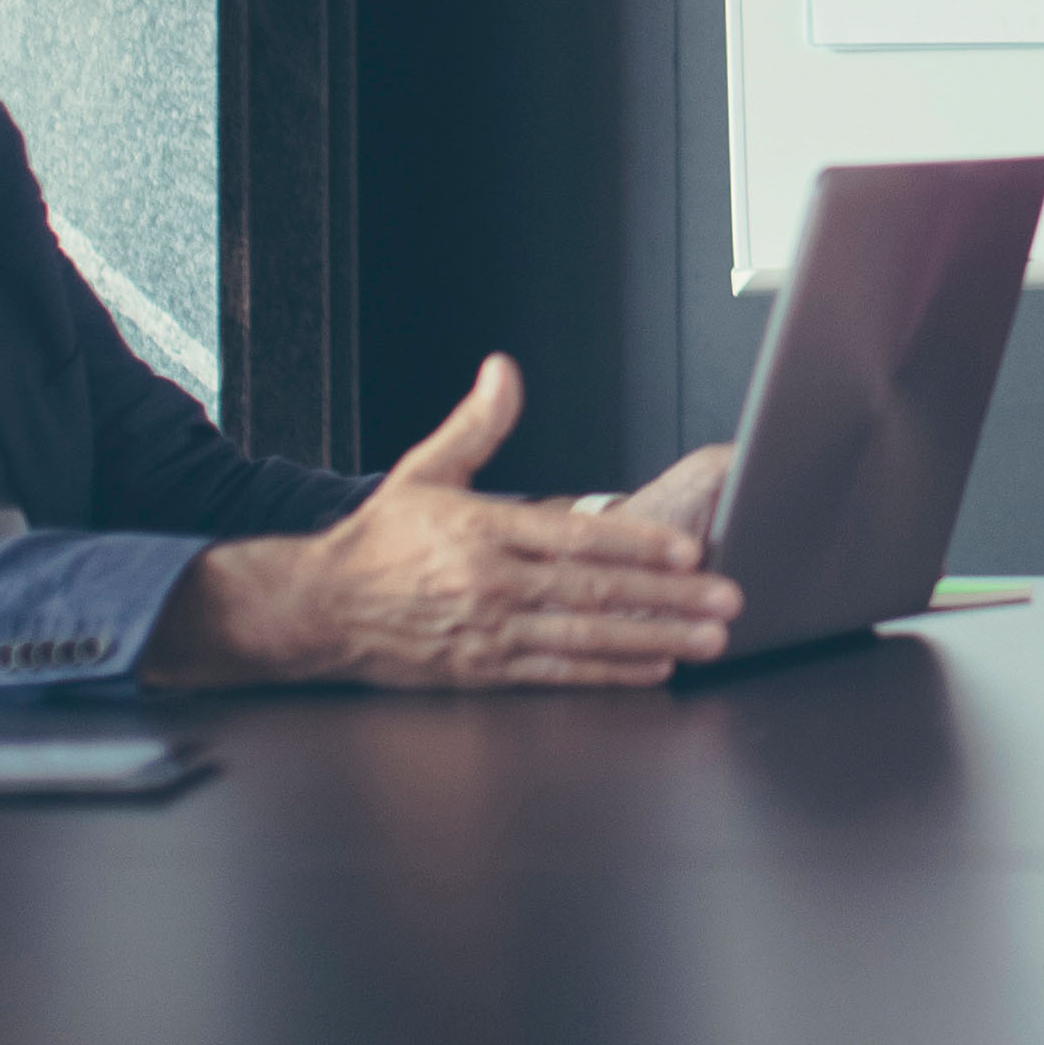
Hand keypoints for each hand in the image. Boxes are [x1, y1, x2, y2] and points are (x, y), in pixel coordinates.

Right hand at [146, 356, 741, 690]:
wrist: (318, 609)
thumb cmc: (378, 541)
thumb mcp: (424, 471)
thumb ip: (476, 425)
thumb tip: (503, 371)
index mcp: (481, 530)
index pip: (572, 538)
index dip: (637, 545)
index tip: (689, 551)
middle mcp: (489, 584)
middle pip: (592, 591)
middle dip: (667, 598)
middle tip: (725, 600)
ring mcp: (488, 632)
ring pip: (584, 637)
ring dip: (653, 640)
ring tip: (707, 641)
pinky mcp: (483, 670)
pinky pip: (558, 673)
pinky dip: (609, 673)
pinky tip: (654, 669)